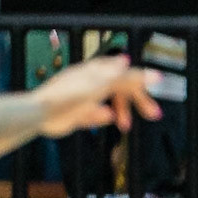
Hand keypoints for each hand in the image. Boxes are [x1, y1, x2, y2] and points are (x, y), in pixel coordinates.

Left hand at [34, 55, 162, 137]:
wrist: (41, 113)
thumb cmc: (71, 96)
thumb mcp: (105, 85)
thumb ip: (130, 79)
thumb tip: (156, 75)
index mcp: (96, 73)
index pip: (124, 72)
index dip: (142, 81)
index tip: (156, 92)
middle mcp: (89, 82)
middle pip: (119, 87)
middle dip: (135, 100)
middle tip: (152, 114)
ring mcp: (82, 97)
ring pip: (107, 101)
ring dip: (121, 110)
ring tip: (126, 125)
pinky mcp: (75, 113)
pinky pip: (93, 113)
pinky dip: (103, 116)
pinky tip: (110, 120)